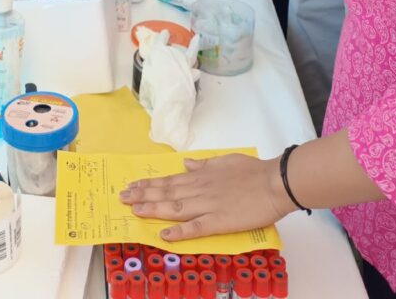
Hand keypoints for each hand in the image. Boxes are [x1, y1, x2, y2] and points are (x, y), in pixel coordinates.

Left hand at [119, 153, 293, 242]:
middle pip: (166, 192)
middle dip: (143, 195)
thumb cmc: (252, 171)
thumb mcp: (224, 161)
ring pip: (174, 207)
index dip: (149, 184)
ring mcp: (207, 205)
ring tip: (134, 210)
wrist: (273, 182)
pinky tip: (164, 234)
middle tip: (122, 197)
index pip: (169, 180)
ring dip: (153, 208)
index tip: (132, 186)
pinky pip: (195, 227)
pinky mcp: (219, 221)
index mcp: (201, 175)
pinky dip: (179, 231)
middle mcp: (199, 189)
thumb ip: (204, 164)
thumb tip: (186, 163)